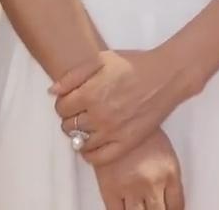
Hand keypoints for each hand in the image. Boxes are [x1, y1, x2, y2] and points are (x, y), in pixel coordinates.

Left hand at [52, 48, 197, 165]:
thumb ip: (73, 75)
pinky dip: (90, 154)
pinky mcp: (126, 143)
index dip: (63, 103)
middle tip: (81, 112)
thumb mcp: (102, 59)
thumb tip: (52, 91)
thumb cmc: (134, 64)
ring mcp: (112, 131)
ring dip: (79, 135)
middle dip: (70, 118)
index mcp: (91, 93)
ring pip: (80, 142)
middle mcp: (99, 115)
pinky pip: (98, 158)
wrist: (166, 76)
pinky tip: (92, 144)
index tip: (71, 100)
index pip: (60, 108)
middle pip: (68, 126)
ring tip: (88, 125)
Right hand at [93, 128, 184, 209]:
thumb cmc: (140, 126)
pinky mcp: (110, 190)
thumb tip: (168, 195)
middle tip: (155, 208)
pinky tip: (124, 209)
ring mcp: (131, 188)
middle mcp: (153, 183)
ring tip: (140, 207)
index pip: (177, 206)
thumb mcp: (165, 149)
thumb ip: (168, 175)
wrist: (116, 114)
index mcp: (169, 172)